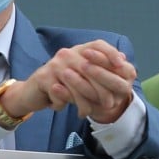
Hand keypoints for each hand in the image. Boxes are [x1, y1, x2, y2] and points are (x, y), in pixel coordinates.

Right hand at [0, 41, 135, 122]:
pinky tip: (62, 108)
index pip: (98, 45)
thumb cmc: (62, 85)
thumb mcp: (82, 77)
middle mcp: (67, 54)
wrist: (32, 92)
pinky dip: (63, 104)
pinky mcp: (44, 78)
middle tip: (109, 105)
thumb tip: (125, 64)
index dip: (111, 53)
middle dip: (102, 89)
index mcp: (78, 51)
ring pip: (78, 86)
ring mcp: (55, 65)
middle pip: (91, 68)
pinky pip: (62, 95)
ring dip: (84, 102)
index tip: (122, 65)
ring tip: (86, 113)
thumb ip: (101, 70)